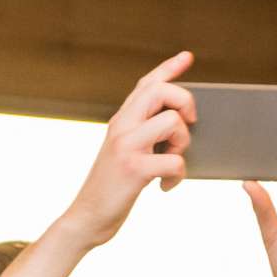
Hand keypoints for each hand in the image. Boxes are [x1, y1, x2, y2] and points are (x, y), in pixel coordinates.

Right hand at [56, 50, 196, 246]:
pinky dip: (178, 175)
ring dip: (183, 143)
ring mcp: (126, 146)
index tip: (187, 57)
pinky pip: (175, 160)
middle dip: (186, 103)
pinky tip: (166, 186)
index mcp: (120, 121)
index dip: (169, 68)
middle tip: (189, 125)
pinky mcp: (134, 168)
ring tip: (173, 161)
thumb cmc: (110, 189)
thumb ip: (141, 134)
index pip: (146, 83)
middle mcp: (121, 126)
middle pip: (162, 91)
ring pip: (173, 121)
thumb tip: (176, 122)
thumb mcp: (122, 153)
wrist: (86, 219)